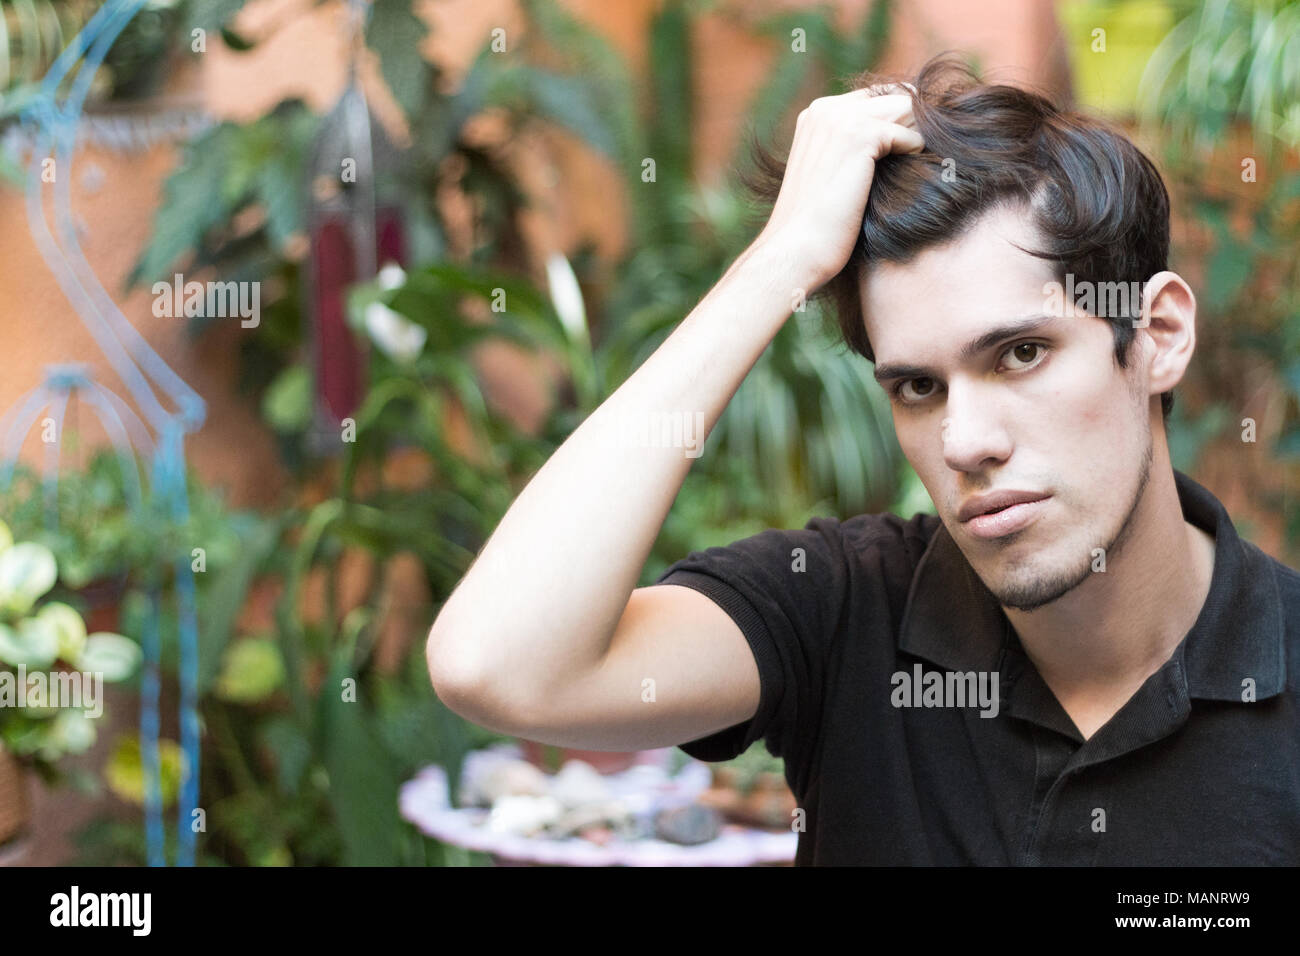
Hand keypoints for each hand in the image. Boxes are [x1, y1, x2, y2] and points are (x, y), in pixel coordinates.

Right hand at [756, 84, 923, 291]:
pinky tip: (912, 172)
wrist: (796, 248)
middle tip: (928, 154)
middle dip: (915, 123)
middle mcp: (825, 109)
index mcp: (816, 115)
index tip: (912, 147)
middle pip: (894, 96)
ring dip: (920, 135)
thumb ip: (849, 150)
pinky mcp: (860, 136)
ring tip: (925, 162)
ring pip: (905, 109)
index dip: (899, 120)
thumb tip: (895, 141)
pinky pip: (910, 133)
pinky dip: (916, 152)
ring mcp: (841, 119)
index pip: (875, 98)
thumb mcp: (828, 175)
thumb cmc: (814, 226)